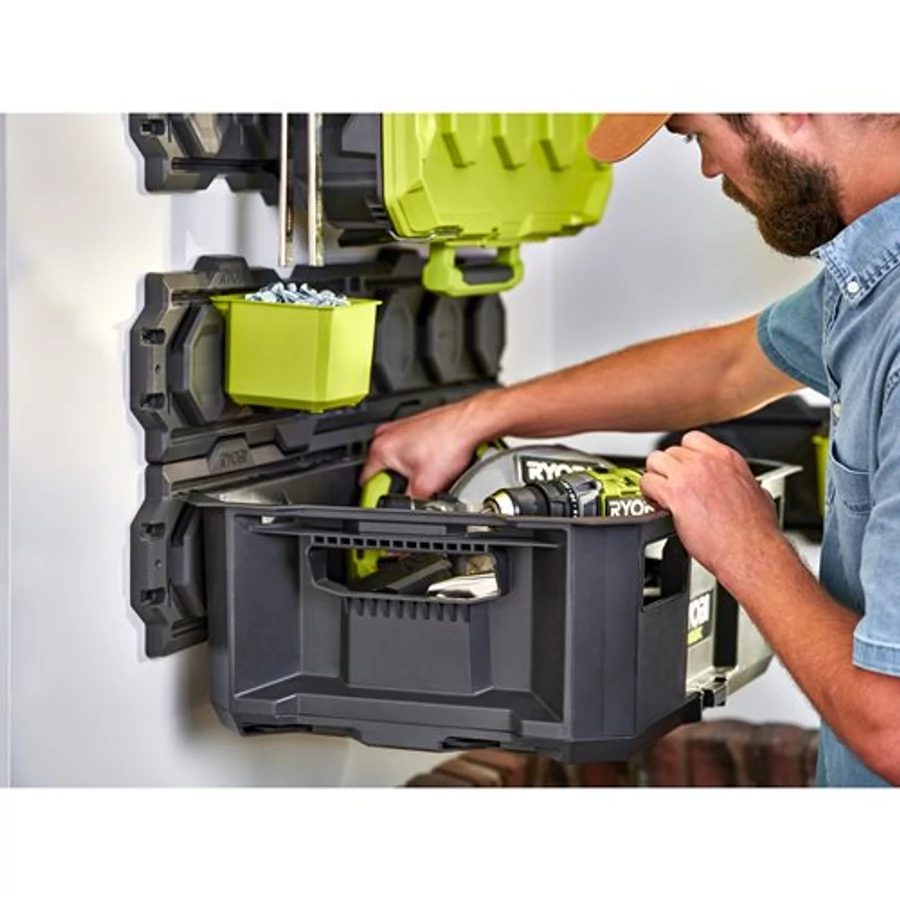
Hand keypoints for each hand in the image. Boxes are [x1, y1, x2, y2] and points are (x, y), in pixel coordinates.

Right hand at [359, 394, 493, 497]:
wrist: (471, 423)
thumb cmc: (450, 442)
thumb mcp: (424, 486)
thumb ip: (408, 503)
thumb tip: (404, 512)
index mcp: (380, 448)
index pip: (364, 480)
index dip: (374, 497)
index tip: (383, 503)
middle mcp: (386, 435)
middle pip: (384, 471)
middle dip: (398, 483)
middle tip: (415, 487)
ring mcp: (401, 428)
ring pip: (399, 460)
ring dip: (411, 471)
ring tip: (429, 472)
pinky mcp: (415, 427)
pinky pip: (411, 450)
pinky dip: (420, 459)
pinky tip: (435, 461)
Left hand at [640, 431, 785, 585]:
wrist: (749, 551)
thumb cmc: (755, 531)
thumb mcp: (759, 494)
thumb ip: (745, 483)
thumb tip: (747, 486)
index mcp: (727, 458)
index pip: (692, 439)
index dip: (683, 455)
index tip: (682, 469)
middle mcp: (706, 462)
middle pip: (670, 451)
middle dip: (668, 469)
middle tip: (670, 485)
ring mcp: (689, 476)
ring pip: (654, 461)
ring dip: (655, 476)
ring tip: (660, 493)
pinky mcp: (674, 494)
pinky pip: (647, 482)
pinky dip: (647, 493)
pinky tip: (657, 504)